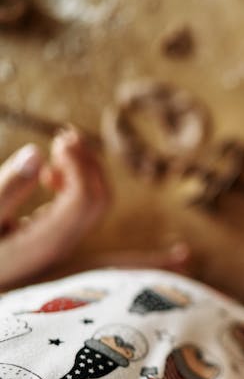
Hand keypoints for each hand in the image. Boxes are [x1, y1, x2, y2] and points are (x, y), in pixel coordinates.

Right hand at [0, 128, 109, 288]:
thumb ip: (8, 187)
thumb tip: (37, 153)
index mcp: (45, 241)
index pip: (84, 199)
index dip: (79, 165)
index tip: (57, 141)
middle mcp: (63, 243)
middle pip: (100, 199)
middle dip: (89, 163)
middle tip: (64, 135)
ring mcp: (64, 241)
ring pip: (96, 202)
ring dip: (85, 170)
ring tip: (59, 147)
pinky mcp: (59, 237)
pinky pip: (83, 207)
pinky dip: (76, 183)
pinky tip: (50, 175)